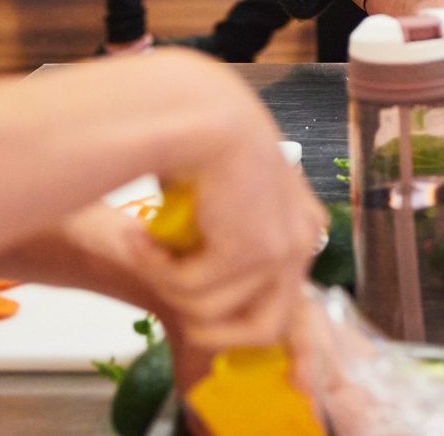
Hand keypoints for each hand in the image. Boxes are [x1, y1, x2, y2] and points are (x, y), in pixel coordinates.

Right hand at [145, 105, 327, 359]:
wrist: (198, 111)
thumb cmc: (199, 146)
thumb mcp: (222, 206)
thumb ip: (224, 247)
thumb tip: (203, 310)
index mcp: (300, 228)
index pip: (284, 304)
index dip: (240, 323)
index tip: (202, 324)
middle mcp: (302, 241)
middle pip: (264, 329)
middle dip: (211, 332)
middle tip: (170, 301)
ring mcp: (283, 249)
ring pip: (213, 313)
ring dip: (168, 285)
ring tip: (147, 245)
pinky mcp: (253, 252)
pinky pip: (191, 293)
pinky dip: (156, 270)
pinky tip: (142, 235)